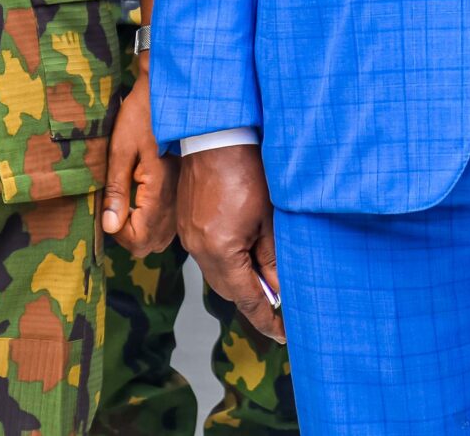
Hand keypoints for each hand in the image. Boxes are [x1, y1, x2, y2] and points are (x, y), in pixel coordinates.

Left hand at [103, 68, 177, 255]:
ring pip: (162, 237)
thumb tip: (109, 227)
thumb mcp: (121, 150)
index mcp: (159, 190)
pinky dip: (154, 220)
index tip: (109, 212)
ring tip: (129, 204)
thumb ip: (116, 190)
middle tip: (116, 210)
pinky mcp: (184, 188)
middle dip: (129, 235)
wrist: (171, 92)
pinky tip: (143, 198)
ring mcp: (183, 195)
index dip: (118, 233)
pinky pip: (170, 221)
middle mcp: (176, 198)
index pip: (139, 239)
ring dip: (142, 229)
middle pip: (150, 244)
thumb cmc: (144, 114)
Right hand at [178, 142, 282, 341]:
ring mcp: (188, 237)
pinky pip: (207, 257)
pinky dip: (227, 264)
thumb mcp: (270, 218)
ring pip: (216, 275)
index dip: (266, 318)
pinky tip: (246, 257)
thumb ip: (274, 257)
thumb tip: (280, 289)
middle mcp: (198, 249)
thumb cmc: (248, 170)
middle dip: (253, 301)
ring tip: (267, 283)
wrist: (216, 135)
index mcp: (220, 250)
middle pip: (227, 290)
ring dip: (240, 282)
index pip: (245, 297)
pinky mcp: (187, 225)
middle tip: (280, 310)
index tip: (282, 333)